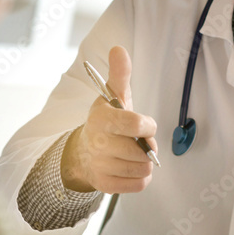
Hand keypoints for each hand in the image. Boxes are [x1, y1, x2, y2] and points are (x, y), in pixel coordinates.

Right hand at [60, 45, 157, 193]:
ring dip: (144, 162)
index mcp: (101, 119)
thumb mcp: (113, 97)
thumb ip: (119, 74)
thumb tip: (119, 49)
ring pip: (143, 169)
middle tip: (137, 141)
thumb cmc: (107, 122)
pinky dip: (141, 178)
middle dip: (147, 146)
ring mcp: (100, 166)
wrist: (85, 152)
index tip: (145, 125)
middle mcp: (98, 144)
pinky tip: (131, 167)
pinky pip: (138, 185)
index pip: (136, 124)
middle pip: (142, 151)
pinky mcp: (105, 185)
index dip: (148, 126)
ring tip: (132, 153)